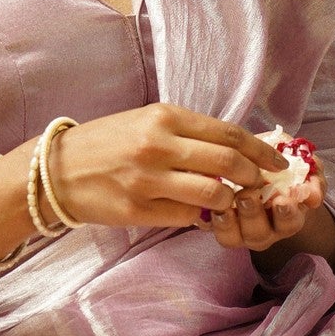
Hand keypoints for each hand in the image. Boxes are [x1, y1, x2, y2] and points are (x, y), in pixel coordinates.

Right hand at [44, 105, 284, 236]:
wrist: (56, 170)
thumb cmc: (107, 142)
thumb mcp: (147, 121)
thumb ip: (189, 133)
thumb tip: (237, 148)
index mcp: (164, 117)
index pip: (228, 134)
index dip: (260, 150)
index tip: (278, 162)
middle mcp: (158, 146)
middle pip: (227, 163)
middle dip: (254, 177)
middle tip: (262, 185)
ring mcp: (147, 180)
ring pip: (212, 195)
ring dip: (228, 201)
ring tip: (229, 201)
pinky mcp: (138, 210)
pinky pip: (186, 218)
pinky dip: (199, 217)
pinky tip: (197, 212)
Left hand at [208, 140, 328, 255]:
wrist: (256, 166)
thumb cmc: (283, 168)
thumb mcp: (303, 166)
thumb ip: (313, 177)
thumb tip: (313, 196)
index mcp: (287, 217)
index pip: (290, 223)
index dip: (286, 214)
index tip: (282, 201)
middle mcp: (263, 230)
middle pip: (259, 234)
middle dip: (254, 215)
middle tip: (248, 195)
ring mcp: (238, 230)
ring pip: (232, 237)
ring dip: (229, 221)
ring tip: (226, 202)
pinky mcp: (215, 224)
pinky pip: (210, 229)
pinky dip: (209, 219)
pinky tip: (210, 204)